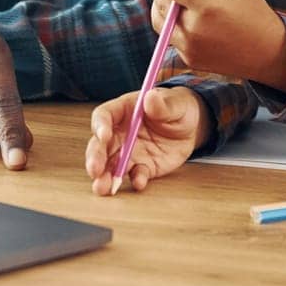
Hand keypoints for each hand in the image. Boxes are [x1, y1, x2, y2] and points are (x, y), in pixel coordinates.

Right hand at [84, 87, 205, 194]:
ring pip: (111, 165)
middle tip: (94, 170)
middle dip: (95, 158)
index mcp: (123, 110)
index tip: (104, 136)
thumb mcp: (175, 103)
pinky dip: (136, 179)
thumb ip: (162, 104)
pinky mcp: (143, 167)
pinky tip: (139, 182)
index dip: (100, 126)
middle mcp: (121, 133)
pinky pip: (136, 174)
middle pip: (100, 145)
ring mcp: (129, 152)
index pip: (104, 116)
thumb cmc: (178, 107)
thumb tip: (151, 98)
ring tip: (102, 188)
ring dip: (105, 176)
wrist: (191, 127)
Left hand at [150, 0, 285, 88]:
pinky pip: (169, 37)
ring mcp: (189, 47)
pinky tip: (179, 14)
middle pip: (160, 1)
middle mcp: (193, 29)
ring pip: (159, 21)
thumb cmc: (256, 15)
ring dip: (159, 4)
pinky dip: (170, 23)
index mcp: (207, 7)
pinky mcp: (189, 58)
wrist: (269, 55)